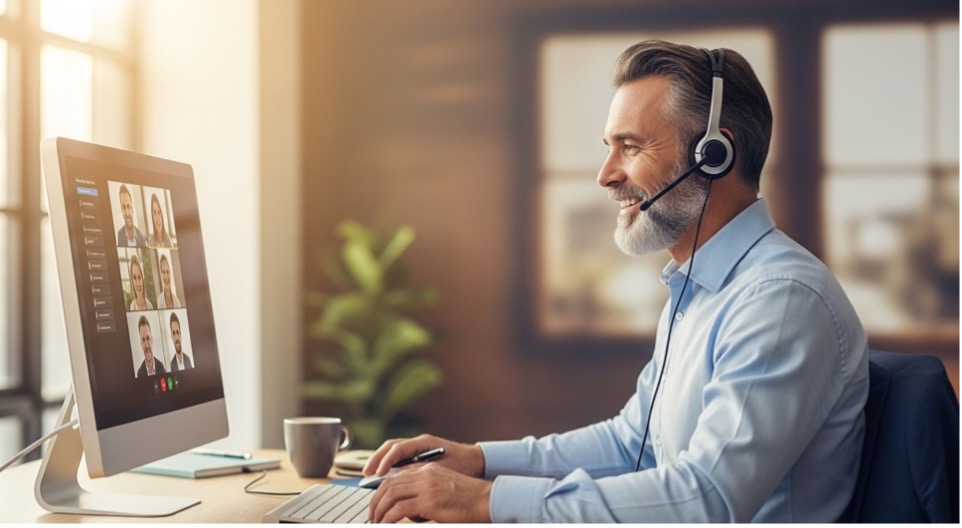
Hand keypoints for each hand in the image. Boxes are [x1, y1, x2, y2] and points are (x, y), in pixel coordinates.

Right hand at [362, 434, 484, 478]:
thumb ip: (422, 473)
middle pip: (390, 446)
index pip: (398, 448)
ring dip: (380, 461)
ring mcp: (418, 447)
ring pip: (392, 450)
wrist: (477, 461)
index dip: (386, 460)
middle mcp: (419, 442)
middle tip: (366, 473)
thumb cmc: (463, 465)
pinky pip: (399, 457)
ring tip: (370, 474)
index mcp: (424, 442)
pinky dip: (389, 464)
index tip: (378, 474)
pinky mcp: (419, 454)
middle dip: (376, 459)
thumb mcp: (442, 470)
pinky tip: (384, 476)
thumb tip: (402, 481)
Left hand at [368, 463, 491, 522]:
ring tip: (376, 522)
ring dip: (379, 510)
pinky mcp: (428, 501)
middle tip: (372, 515)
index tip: (376, 503)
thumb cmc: (468, 500)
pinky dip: (388, 518)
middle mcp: (424, 474)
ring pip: (390, 495)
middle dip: (376, 500)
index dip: (382, 490)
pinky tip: (386, 524)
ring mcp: (426, 486)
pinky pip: (399, 509)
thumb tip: (408, 509)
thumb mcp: (443, 489)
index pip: (397, 476)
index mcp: (428, 469)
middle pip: (389, 484)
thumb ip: (425, 493)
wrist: (486, 500)